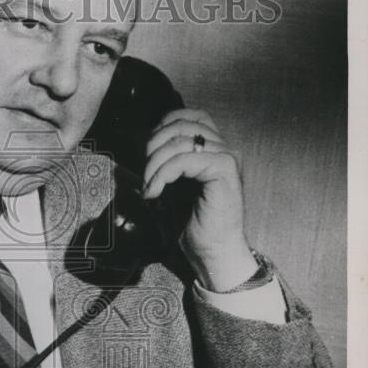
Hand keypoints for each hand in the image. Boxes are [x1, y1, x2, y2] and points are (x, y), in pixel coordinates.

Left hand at [142, 108, 257, 290]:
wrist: (213, 252)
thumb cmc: (192, 225)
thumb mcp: (172, 186)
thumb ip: (165, 163)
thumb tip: (141, 146)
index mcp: (213, 149)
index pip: (189, 116)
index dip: (162, 126)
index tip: (147, 154)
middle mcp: (223, 149)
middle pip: (182, 125)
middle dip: (153, 146)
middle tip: (145, 175)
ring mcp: (226, 157)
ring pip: (180, 141)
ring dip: (155, 164)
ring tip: (149, 187)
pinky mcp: (225, 170)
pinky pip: (185, 159)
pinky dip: (163, 174)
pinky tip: (156, 193)